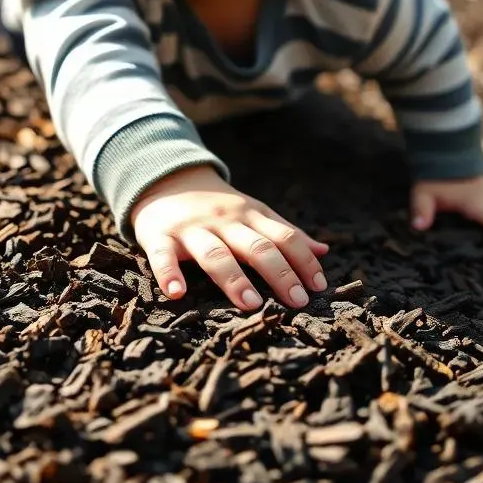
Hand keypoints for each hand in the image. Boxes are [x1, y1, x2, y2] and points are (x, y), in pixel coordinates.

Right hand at [130, 166, 329, 310]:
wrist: (165, 179)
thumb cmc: (216, 206)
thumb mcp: (252, 212)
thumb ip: (284, 233)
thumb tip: (324, 251)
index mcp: (249, 215)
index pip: (283, 236)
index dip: (304, 260)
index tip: (319, 287)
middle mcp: (224, 221)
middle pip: (256, 247)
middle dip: (278, 273)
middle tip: (297, 301)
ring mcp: (191, 229)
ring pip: (215, 254)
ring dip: (234, 279)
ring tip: (251, 303)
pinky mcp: (158, 236)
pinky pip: (163, 256)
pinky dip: (168, 273)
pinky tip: (176, 293)